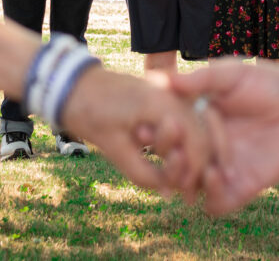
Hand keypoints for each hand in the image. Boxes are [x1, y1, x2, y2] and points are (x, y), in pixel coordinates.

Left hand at [62, 67, 211, 200]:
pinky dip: (185, 141)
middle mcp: (171, 95)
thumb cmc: (90, 113)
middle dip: (199, 163)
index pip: (195, 139)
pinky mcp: (164, 97)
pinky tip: (177, 160)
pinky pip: (184, 120)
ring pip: (196, 126)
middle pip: (202, 132)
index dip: (194, 169)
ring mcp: (169, 93)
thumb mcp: (113, 147)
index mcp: (160, 103)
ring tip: (184, 179)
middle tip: (190, 192)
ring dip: (194, 152)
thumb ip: (142, 172)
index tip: (186, 192)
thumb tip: (168, 193)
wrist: (75, 85)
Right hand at [169, 59, 278, 214]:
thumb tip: (163, 78)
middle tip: (166, 146)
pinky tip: (214, 174)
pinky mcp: (241, 187)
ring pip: (189, 186)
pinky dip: (211, 193)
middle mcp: (205, 146)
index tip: (144, 126)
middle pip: (173, 160)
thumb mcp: (233, 74)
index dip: (155, 130)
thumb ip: (201, 78)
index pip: (167, 131)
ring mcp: (221, 169)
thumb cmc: (272, 84)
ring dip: (181, 177)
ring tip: (184, 162)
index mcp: (197, 119)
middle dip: (164, 154)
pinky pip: (216, 203)